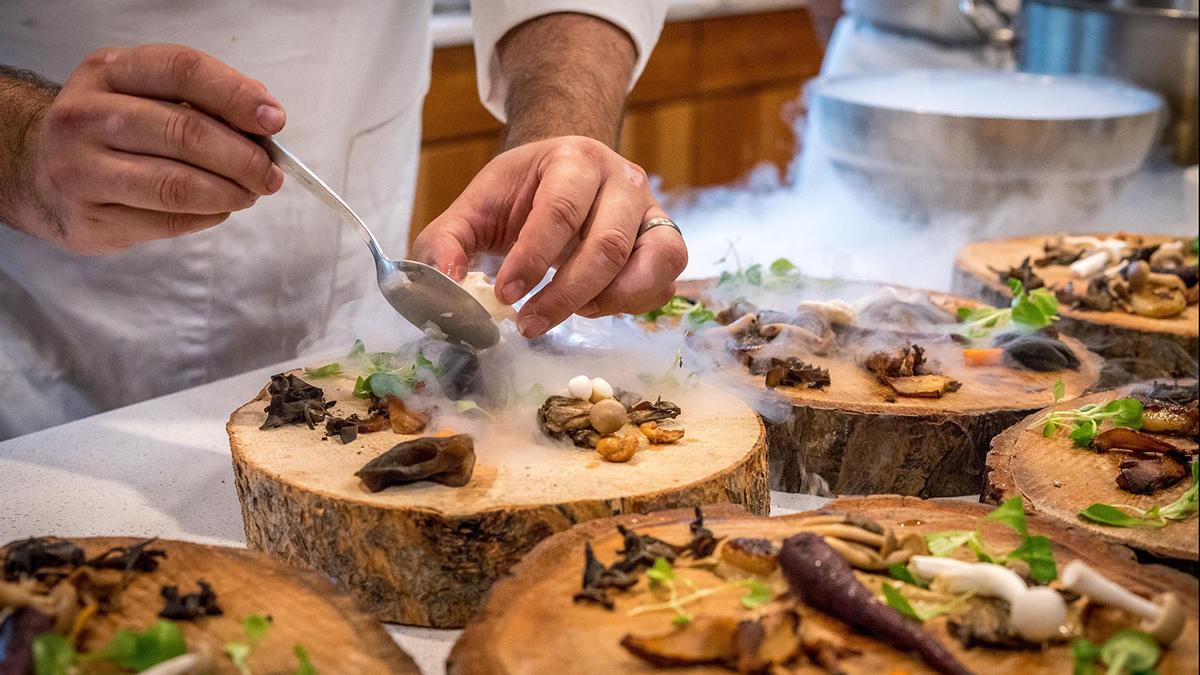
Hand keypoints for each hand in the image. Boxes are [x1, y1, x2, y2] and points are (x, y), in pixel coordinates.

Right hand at [23, 44, 284, 253]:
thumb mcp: (145, 95)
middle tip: (271, 173)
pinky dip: (208, 217)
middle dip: (244, 158)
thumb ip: (202, 100)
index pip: (182, 71)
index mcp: (108, 72)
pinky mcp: (89, 218)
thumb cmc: (112, 130)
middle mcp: (85, 116)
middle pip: (185, 132)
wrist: (39, 171)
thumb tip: (265, 118)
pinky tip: (219, 209)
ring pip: (177, 185)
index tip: (274, 121)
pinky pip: (168, 221)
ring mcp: (80, 169)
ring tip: (250, 193)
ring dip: (230, 192)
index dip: (236, 95)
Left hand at [413, 136, 686, 337]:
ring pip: (652, 263)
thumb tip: (444, 287)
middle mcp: (623, 180)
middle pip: (608, 244)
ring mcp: (652, 211)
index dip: (532, 259)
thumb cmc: (521, 193)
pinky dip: (632, 305)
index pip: (559, 211)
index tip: (505, 296)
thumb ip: (446, 243)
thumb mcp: (475, 207)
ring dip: (608, 301)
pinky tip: (594, 306)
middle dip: (565, 295)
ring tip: (571, 313)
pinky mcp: (666, 241)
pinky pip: (664, 282)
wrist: (566, 172)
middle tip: (529, 324)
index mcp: (574, 159)